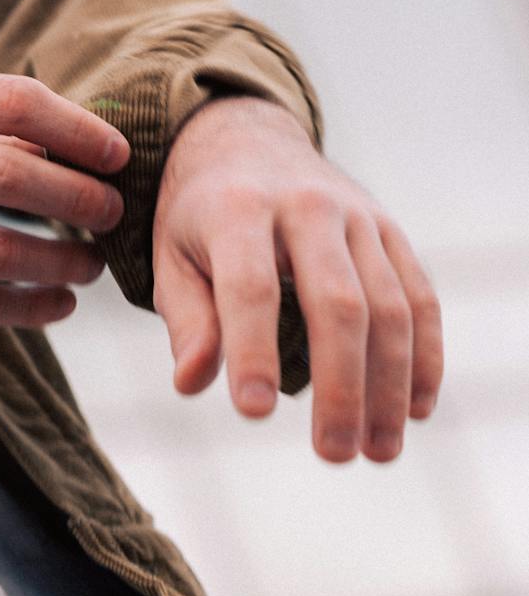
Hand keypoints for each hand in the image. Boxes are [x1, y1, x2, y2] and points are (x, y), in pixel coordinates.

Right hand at [0, 64, 129, 327]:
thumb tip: (79, 143)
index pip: (12, 102)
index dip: (78, 131)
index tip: (117, 155)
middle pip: (7, 176)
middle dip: (77, 198)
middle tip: (112, 212)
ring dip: (59, 261)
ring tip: (91, 263)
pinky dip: (26, 308)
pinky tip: (58, 304)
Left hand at [151, 96, 442, 462]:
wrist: (245, 141)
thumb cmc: (197, 215)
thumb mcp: (171, 255)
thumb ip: (187, 318)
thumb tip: (193, 382)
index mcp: (237, 209)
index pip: (250, 287)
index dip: (252, 350)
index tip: (252, 414)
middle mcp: (306, 208)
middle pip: (337, 302)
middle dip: (340, 385)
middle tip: (333, 454)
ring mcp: (358, 218)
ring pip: (389, 307)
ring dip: (390, 386)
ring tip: (377, 452)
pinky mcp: (391, 231)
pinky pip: (420, 298)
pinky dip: (425, 357)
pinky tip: (414, 410)